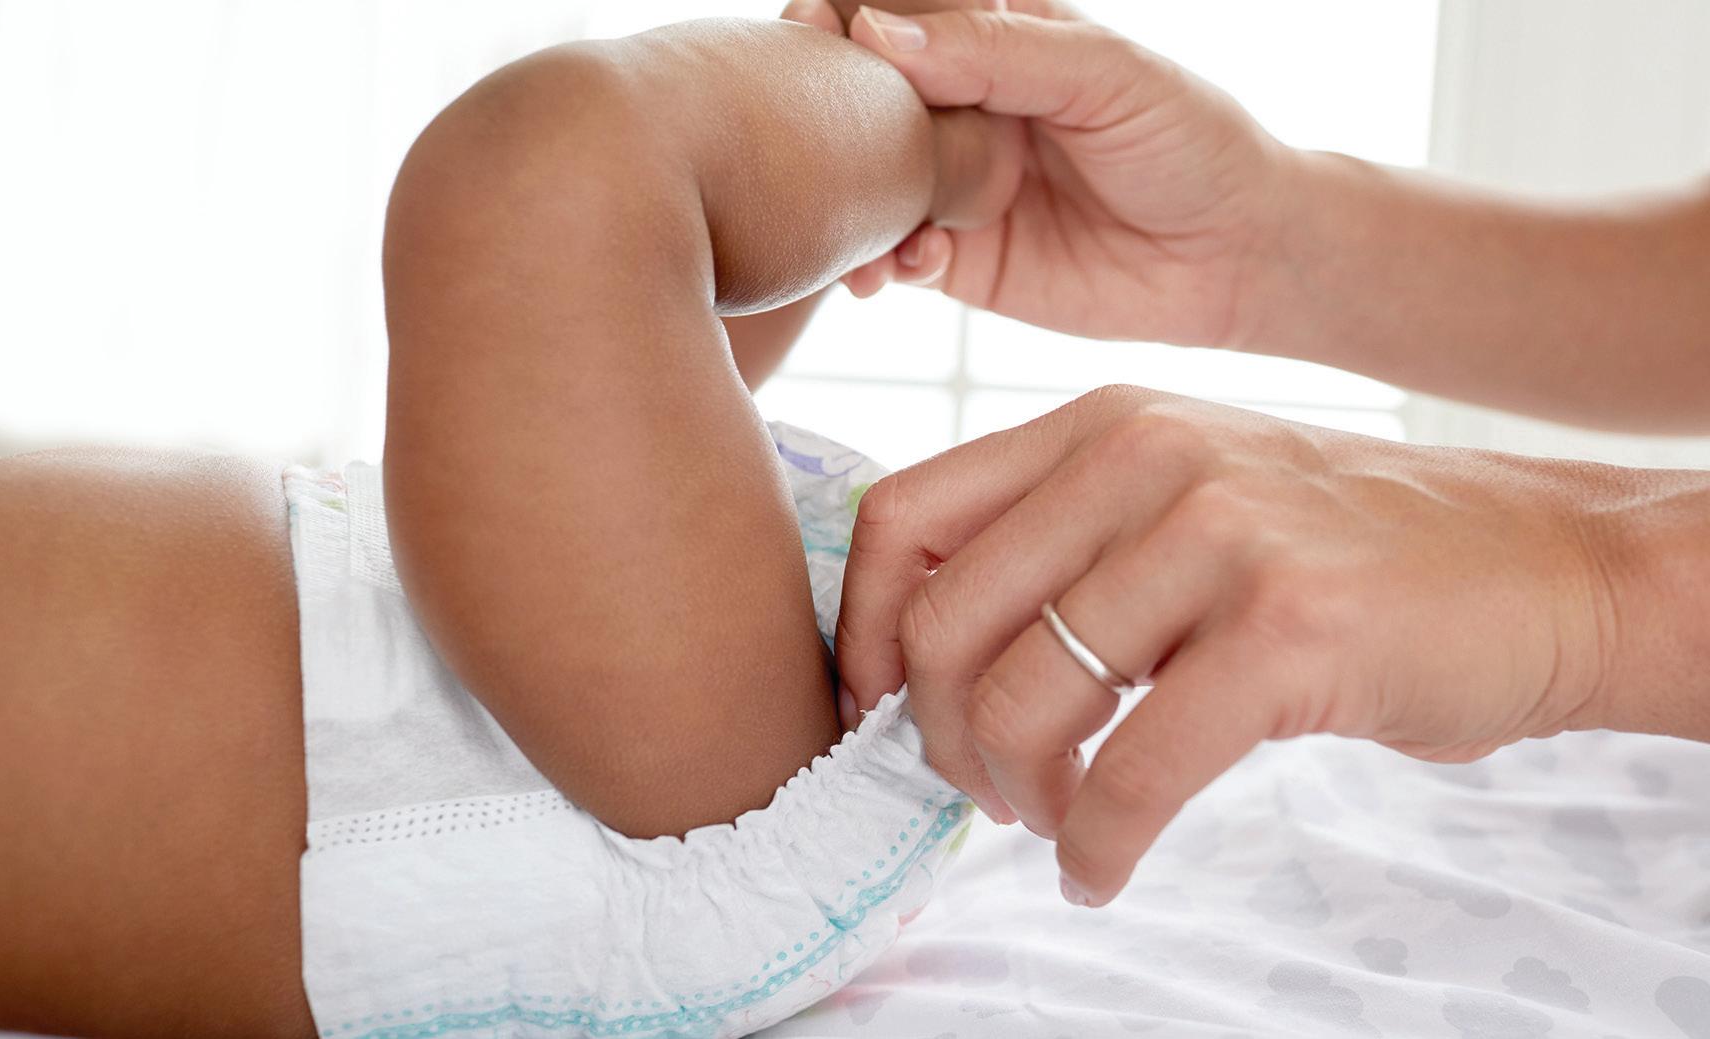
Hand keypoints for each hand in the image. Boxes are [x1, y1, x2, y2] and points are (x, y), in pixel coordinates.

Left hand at [836, 386, 1640, 904]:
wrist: (1541, 568)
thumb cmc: (1342, 557)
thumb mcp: (1184, 503)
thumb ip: (1064, 550)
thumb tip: (923, 668)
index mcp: (1098, 426)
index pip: (901, 517)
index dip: (859, 633)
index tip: (875, 714)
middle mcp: (1142, 457)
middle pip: (942, 619)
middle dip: (937, 737)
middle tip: (986, 790)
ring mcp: (1217, 532)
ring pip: (1025, 695)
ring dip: (1017, 794)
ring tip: (1054, 822)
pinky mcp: (1288, 625)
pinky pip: (1134, 769)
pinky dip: (1096, 844)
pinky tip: (1100, 872)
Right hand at [840, 4, 1293, 348]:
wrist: (1239, 258)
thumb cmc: (1192, 143)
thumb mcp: (1104, 75)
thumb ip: (995, 52)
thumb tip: (876, 33)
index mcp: (996, 36)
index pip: (893, 8)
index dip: (841, 16)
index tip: (816, 33)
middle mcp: (964, 106)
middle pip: (858, 97)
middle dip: (823, 114)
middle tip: (812, 139)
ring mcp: (955, 185)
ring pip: (864, 182)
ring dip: (844, 199)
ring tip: (855, 221)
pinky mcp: (960, 261)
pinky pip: (893, 257)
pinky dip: (880, 262)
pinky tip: (904, 267)